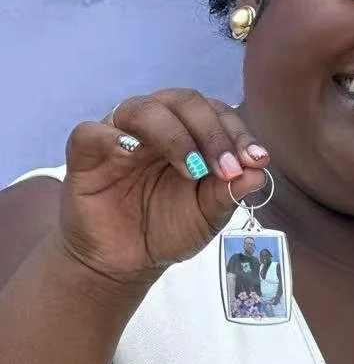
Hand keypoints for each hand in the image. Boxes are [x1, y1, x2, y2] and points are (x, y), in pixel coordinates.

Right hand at [59, 89, 269, 284]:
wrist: (124, 261)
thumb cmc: (168, 228)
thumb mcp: (208, 215)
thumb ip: (230, 192)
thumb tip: (258, 172)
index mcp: (189, 132)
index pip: (216, 112)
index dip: (238, 133)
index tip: (257, 160)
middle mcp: (156, 126)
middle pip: (184, 101)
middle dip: (213, 133)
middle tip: (227, 168)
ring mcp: (119, 135)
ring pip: (143, 108)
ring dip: (175, 135)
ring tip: (192, 170)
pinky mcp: (84, 154)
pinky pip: (91, 132)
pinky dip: (111, 138)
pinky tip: (132, 154)